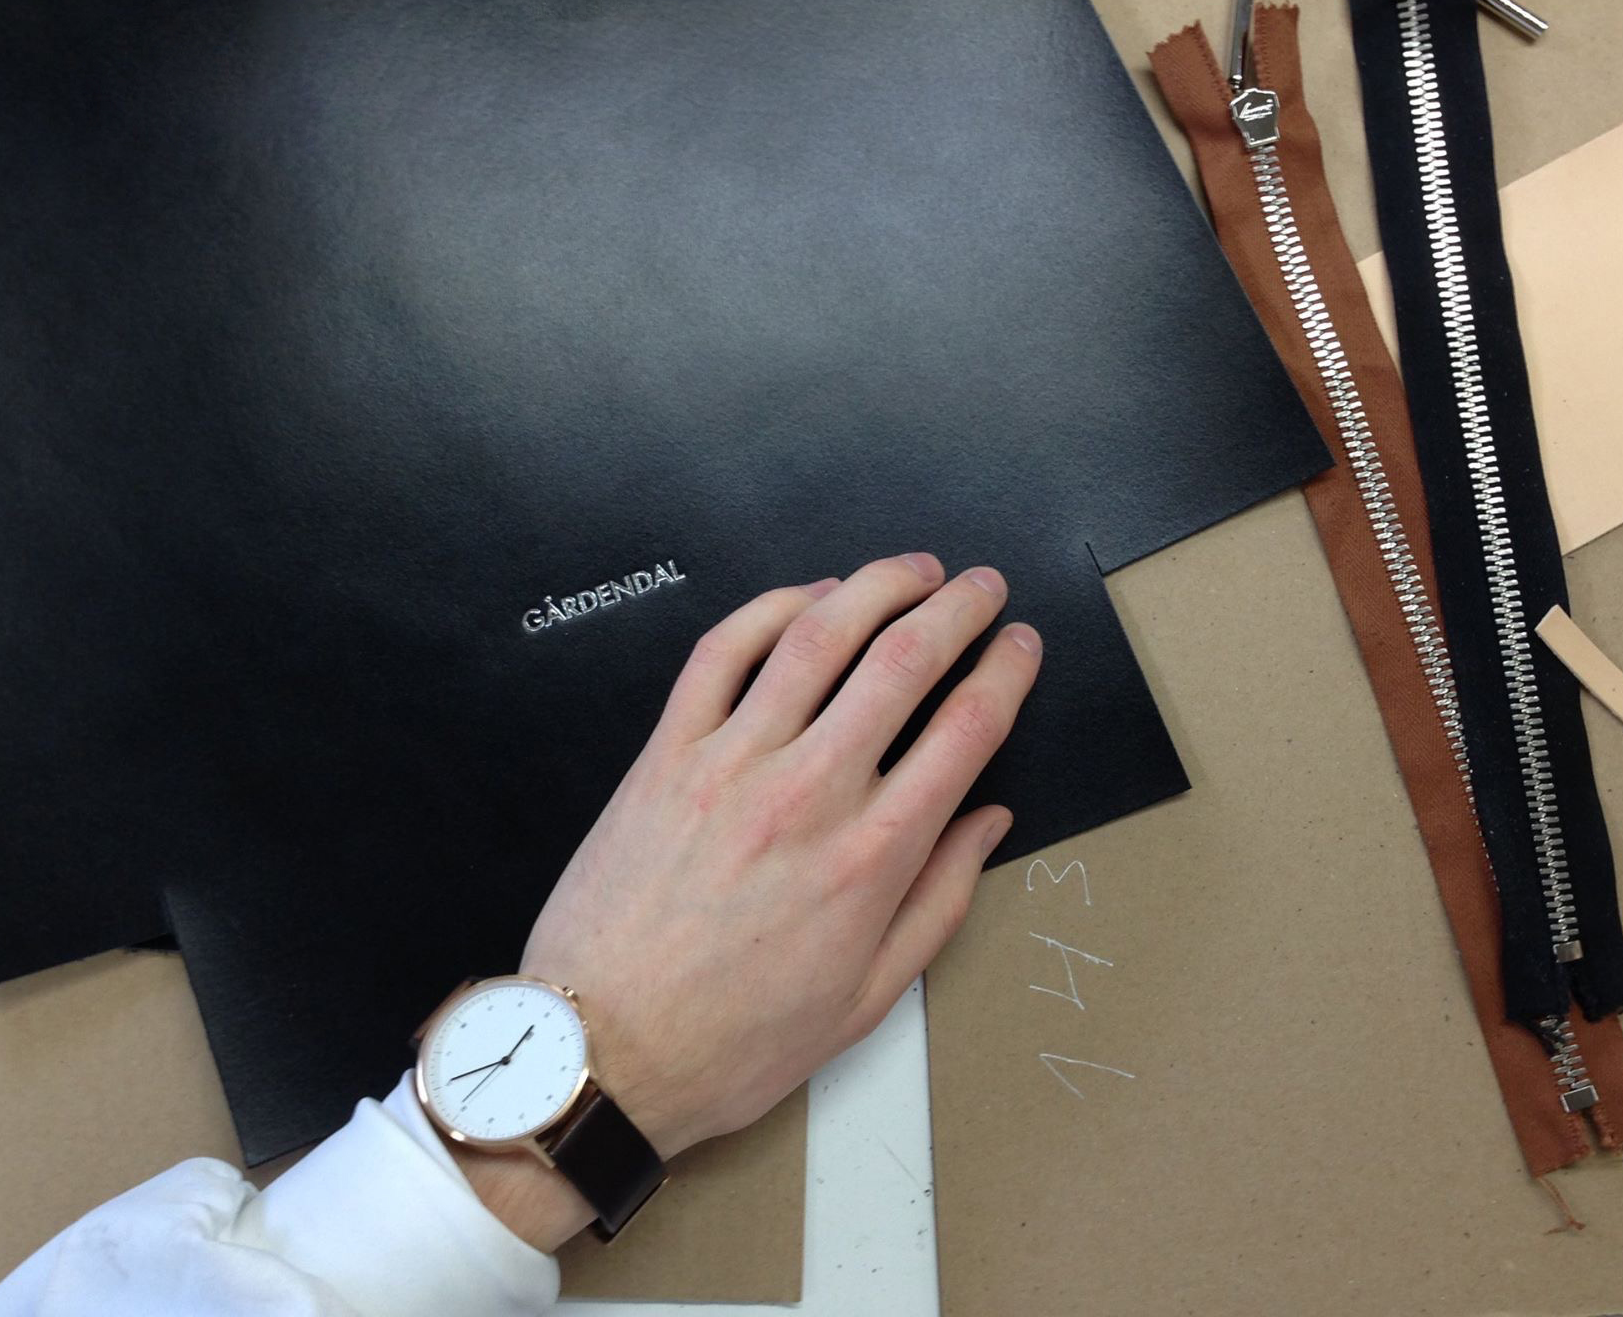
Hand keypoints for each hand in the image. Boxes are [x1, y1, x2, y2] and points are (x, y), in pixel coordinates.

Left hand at [459, 554, 1037, 1245]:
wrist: (603, 1052)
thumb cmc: (734, 1040)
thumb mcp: (869, 997)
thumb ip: (939, 900)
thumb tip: (988, 823)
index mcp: (870, 858)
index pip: (965, 731)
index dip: (1004, 673)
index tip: (1019, 647)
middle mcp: (807, 794)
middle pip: (902, 662)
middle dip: (956, 609)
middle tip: (982, 586)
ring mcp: (730, 764)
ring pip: (816, 636)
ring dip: (874, 586)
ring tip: (910, 570)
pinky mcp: (665, 755)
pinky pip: (720, 653)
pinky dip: (771, 609)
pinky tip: (807, 597)